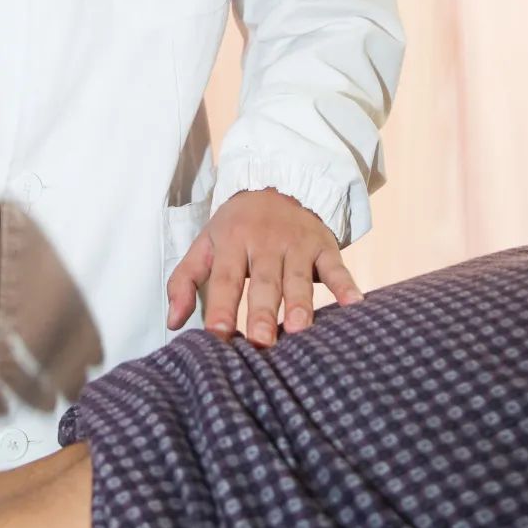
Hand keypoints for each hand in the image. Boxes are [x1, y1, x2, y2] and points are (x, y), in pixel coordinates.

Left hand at [166, 187, 363, 347]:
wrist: (277, 184)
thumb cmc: (235, 226)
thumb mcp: (205, 244)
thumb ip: (184, 280)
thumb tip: (172, 322)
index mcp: (232, 241)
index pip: (225, 278)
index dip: (221, 306)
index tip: (217, 335)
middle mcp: (265, 241)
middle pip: (264, 281)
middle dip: (262, 312)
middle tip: (261, 343)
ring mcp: (297, 243)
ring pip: (298, 277)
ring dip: (300, 303)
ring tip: (299, 330)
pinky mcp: (324, 245)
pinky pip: (337, 266)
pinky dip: (346, 284)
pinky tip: (354, 304)